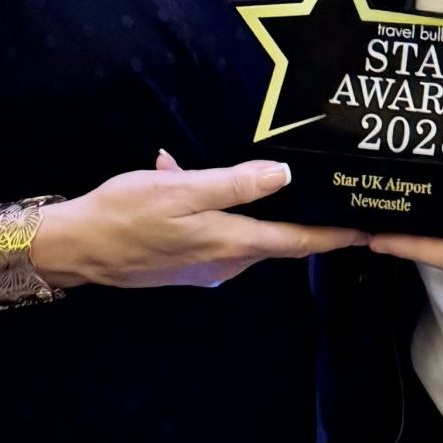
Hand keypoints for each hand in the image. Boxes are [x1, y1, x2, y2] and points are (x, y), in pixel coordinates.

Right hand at [35, 151, 365, 289]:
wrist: (74, 247)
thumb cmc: (125, 212)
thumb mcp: (180, 189)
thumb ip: (234, 185)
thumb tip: (283, 177)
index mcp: (229, 244)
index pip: (297, 242)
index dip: (334, 236)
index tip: (368, 231)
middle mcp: (223, 263)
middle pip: (276, 241)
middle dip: (302, 219)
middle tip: (327, 192)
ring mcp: (203, 268)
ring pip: (244, 235)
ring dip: (251, 208)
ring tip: (258, 173)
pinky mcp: (184, 265)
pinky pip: (214, 234)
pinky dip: (215, 209)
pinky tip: (186, 177)